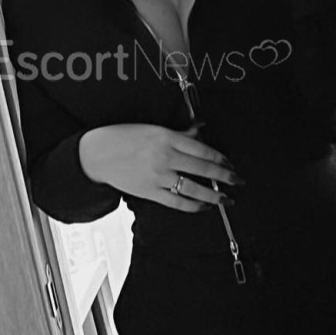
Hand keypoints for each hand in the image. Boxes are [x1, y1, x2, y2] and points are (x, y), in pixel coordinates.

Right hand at [79, 122, 241, 213]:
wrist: (97, 154)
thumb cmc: (125, 137)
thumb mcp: (153, 128)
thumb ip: (180, 132)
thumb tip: (202, 128)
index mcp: (167, 137)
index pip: (202, 149)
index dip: (220, 158)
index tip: (230, 164)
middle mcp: (164, 156)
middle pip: (203, 168)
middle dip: (224, 176)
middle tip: (238, 181)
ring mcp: (158, 176)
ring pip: (193, 188)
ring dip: (213, 195)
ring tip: (226, 199)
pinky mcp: (150, 192)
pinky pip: (177, 202)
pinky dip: (193, 205)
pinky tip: (204, 206)